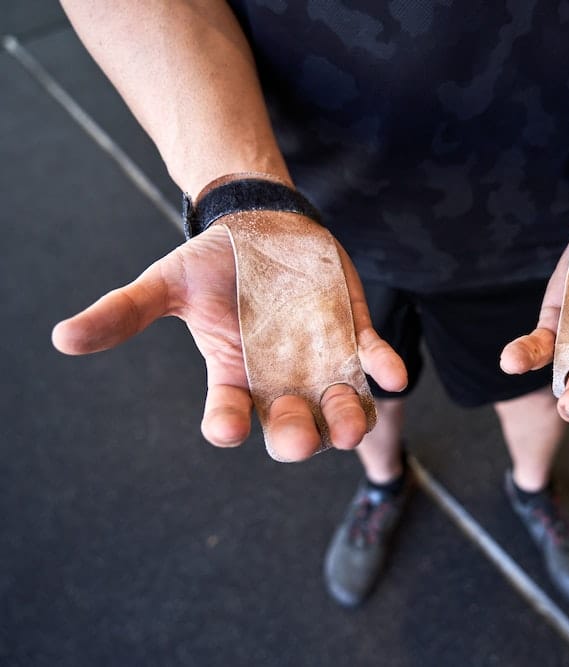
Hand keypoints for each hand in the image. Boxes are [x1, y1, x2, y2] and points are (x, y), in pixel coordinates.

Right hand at [51, 224, 406, 459]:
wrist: (263, 225)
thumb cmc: (213, 260)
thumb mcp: (168, 283)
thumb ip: (125, 312)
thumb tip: (62, 338)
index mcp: (234, 376)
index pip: (228, 415)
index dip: (226, 426)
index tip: (223, 427)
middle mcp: (281, 380)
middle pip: (291, 427)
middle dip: (295, 437)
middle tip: (297, 435)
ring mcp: (322, 362)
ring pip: (339, 408)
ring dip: (347, 419)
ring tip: (348, 423)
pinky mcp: (355, 337)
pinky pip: (374, 362)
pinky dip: (385, 368)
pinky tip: (392, 373)